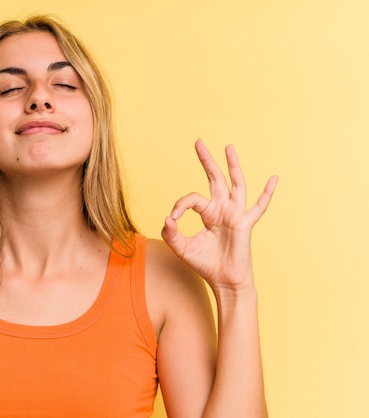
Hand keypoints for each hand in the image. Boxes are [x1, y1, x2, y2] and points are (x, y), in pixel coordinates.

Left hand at [161, 140, 276, 290]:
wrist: (224, 281)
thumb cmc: (205, 264)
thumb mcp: (181, 248)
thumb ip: (171, 234)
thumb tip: (166, 218)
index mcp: (208, 213)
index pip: (192, 198)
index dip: (179, 205)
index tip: (172, 219)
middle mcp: (222, 209)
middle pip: (215, 179)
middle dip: (206, 160)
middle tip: (198, 142)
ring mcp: (235, 214)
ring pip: (236, 184)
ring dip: (232, 165)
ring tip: (228, 147)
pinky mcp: (245, 223)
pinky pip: (259, 207)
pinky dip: (267, 193)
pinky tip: (274, 178)